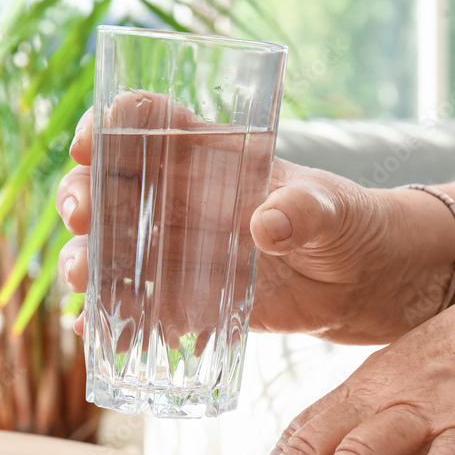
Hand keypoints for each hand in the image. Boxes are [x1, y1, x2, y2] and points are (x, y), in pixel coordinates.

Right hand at [57, 94, 454, 344]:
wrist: (377, 286)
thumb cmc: (358, 227)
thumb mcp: (338, 211)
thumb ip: (308, 211)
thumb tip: (267, 226)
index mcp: (220, 159)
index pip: (153, 124)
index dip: (112, 125)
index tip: (89, 144)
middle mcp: (194, 202)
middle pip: (116, 187)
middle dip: (82, 196)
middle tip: (77, 217)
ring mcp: (193, 253)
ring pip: (121, 250)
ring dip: (89, 260)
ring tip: (81, 280)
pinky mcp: (203, 301)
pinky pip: (150, 306)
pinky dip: (119, 317)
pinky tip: (95, 331)